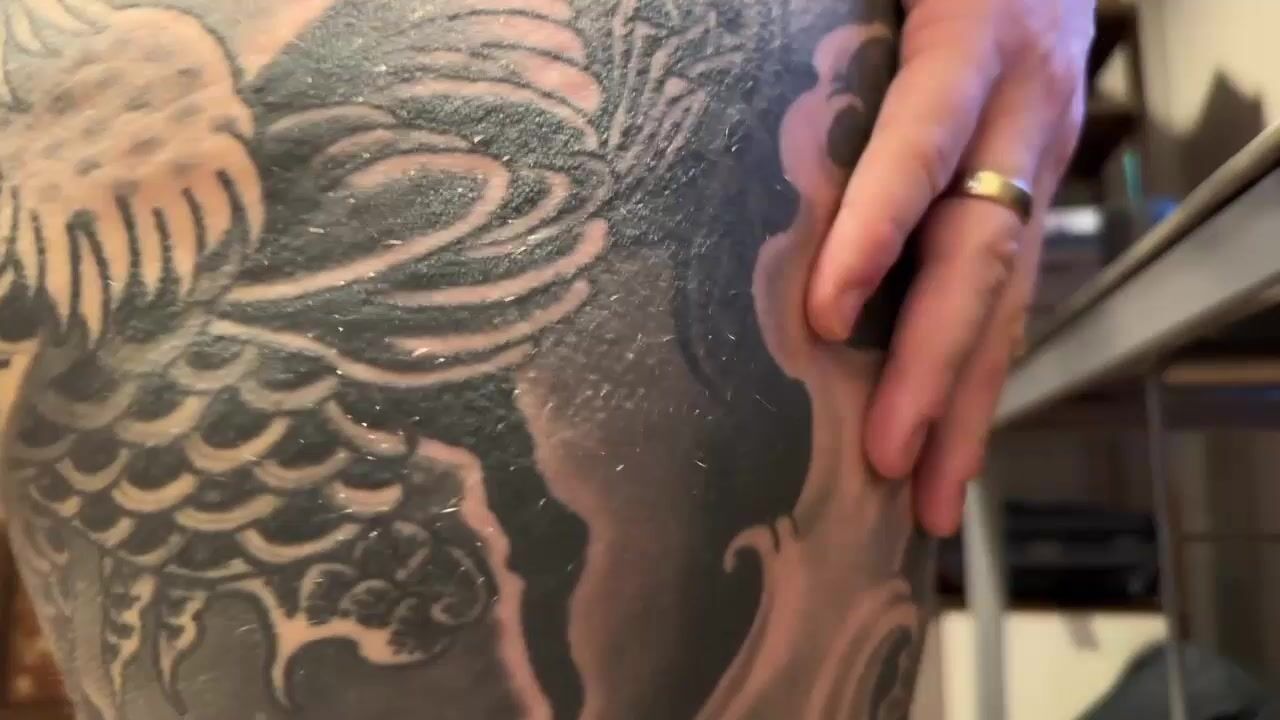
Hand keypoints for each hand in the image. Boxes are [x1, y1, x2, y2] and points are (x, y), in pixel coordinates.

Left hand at [805, 0, 1093, 535]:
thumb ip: (838, 45)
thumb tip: (744, 107)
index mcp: (975, 45)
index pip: (919, 147)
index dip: (875, 232)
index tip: (822, 316)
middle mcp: (1021, 113)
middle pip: (980, 251)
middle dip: (933, 364)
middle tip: (888, 459)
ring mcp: (1035, 160)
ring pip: (1007, 294)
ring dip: (968, 402)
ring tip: (932, 496)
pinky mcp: (1029, 193)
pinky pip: (1007, 292)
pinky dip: (975, 372)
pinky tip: (950, 440)